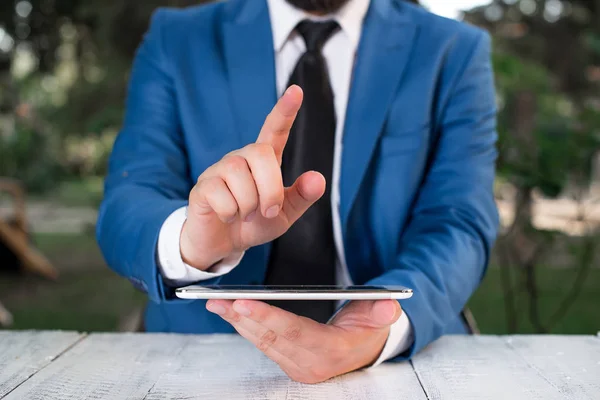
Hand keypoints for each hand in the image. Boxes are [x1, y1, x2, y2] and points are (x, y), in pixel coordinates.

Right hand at [180, 85, 325, 269]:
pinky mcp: (203, 186)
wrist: (223, 245)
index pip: (275, 130)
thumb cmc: (254, 224)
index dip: (285, 111)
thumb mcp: (284, 215)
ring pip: (239, 175)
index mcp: (264, 163)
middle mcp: (241, 159)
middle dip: (270, 188)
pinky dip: (230, 213)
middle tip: (267, 211)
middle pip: (260, 153)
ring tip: (245, 215)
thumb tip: (318, 179)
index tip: (297, 91)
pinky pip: (220, 194)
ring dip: (249, 204)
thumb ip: (301, 197)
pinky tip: (227, 216)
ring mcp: (220, 171)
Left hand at [206, 299, 401, 383]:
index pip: (294, 332)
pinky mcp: (288, 362)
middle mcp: (310, 363)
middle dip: (242, 318)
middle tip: (218, 300)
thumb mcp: (380, 317)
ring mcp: (297, 366)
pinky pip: (262, 345)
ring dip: (237, 322)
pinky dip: (245, 327)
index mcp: (332, 350)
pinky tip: (231, 313)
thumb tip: (389, 306)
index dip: (268, 317)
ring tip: (217, 303)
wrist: (365, 350)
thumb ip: (381, 312)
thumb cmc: (369, 328)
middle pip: (271, 338)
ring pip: (261, 342)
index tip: (243, 302)